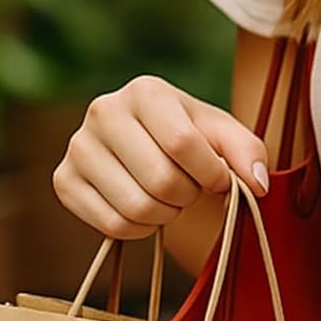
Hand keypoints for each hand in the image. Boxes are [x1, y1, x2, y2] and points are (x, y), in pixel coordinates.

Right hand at [52, 75, 269, 239]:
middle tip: (191, 188)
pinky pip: (111, 225)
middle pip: (160, 179)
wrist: (150, 147)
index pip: (181, 143)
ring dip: (165, 213)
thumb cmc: (192, 138)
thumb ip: (249, 153)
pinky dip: (139, 229)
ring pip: (135, 207)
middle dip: (188, 195)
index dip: (210, 172)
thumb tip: (257, 184)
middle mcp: (104, 111)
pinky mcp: (64, 180)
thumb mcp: (224, 135)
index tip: (221, 180)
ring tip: (169, 196)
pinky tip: (146, 208)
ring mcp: (78, 146)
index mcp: (146, 91)